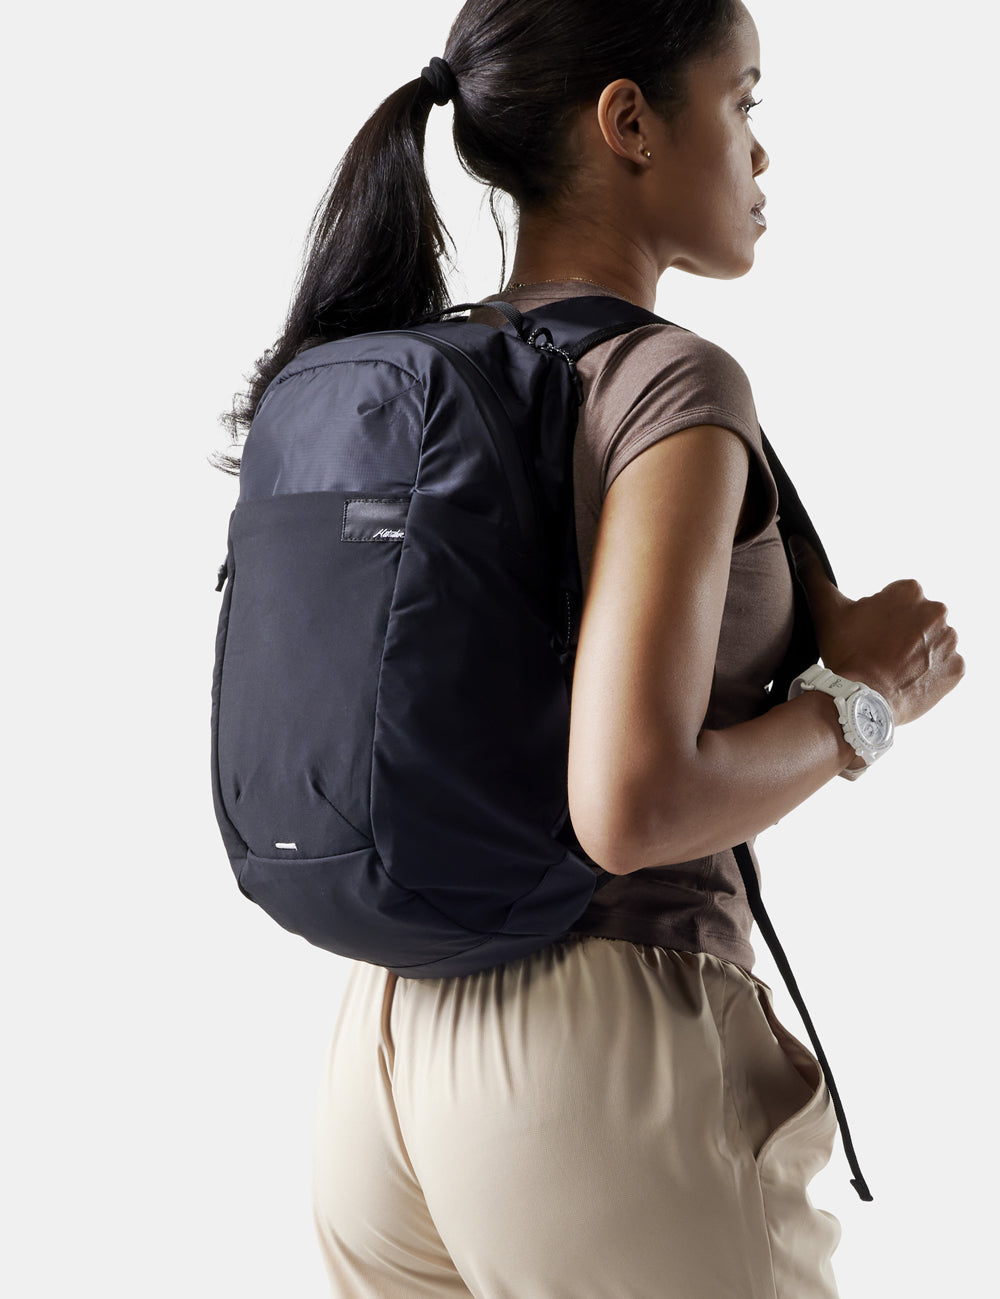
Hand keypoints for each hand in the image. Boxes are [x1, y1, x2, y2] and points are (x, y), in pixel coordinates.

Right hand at [788, 537, 964, 725]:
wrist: (859, 700)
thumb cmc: (844, 652)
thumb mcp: (826, 609)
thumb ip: (812, 572)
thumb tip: (796, 541)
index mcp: (909, 591)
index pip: (898, 600)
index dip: (881, 618)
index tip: (868, 634)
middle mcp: (937, 611)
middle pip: (918, 620)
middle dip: (903, 633)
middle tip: (879, 653)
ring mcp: (949, 642)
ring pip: (933, 643)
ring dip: (918, 653)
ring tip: (893, 669)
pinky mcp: (956, 669)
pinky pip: (945, 667)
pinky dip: (931, 674)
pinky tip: (907, 680)